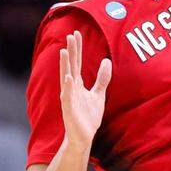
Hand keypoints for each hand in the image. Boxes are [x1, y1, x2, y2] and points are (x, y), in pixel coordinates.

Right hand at [59, 31, 110, 150]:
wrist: (84, 136)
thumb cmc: (88, 115)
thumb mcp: (98, 94)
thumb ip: (102, 78)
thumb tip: (106, 61)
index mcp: (77, 84)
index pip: (77, 62)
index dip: (77, 48)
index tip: (76, 33)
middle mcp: (71, 88)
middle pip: (71, 66)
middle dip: (70, 51)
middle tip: (70, 35)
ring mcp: (69, 98)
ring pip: (66, 78)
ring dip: (65, 65)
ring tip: (63, 51)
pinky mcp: (69, 109)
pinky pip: (68, 96)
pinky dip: (67, 87)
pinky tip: (68, 77)